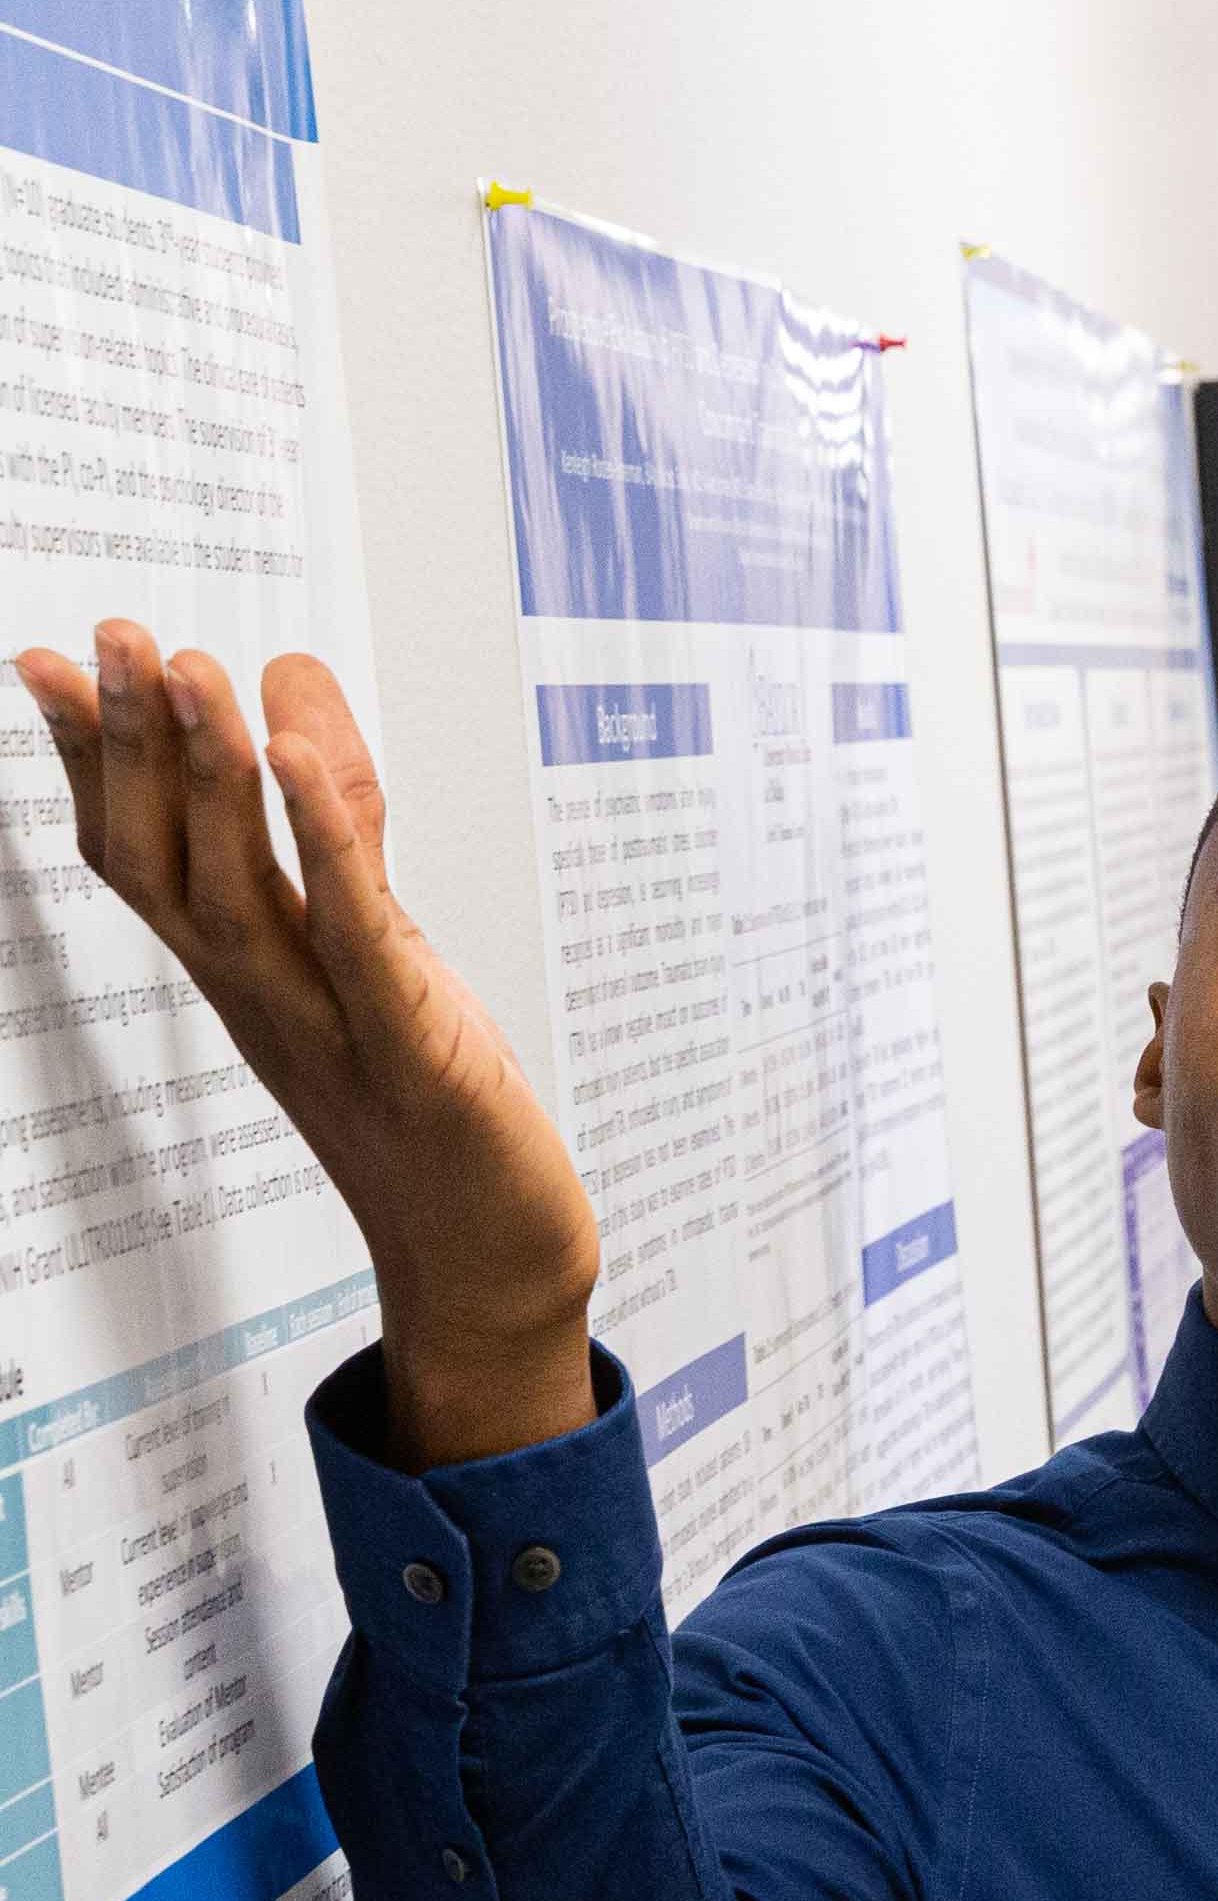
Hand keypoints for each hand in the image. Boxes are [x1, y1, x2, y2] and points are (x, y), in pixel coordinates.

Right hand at [19, 626, 598, 1465]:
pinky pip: (357, 941)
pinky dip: (327, 850)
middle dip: (130, 748)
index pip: (142, 856)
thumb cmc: (432, 1104)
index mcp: (245, 975)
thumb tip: (294, 699)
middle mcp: (264, 999)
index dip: (86, 762)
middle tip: (113, 635)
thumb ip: (339, 827)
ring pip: (238, 895)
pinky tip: (302, 765)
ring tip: (188, 670)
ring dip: (211, 780)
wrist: (490, 1265)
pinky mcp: (414, 1057)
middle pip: (165, 863)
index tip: (42, 661)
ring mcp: (328, 1031)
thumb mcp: (377, 948)